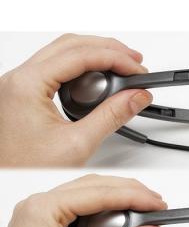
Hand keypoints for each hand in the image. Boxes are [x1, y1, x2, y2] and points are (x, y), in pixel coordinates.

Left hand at [0, 34, 151, 166]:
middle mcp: (19, 79)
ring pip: (63, 53)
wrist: (4, 181)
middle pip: (71, 45)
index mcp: (27, 84)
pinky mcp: (25, 94)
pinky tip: (98, 79)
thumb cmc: (25, 168)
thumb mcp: (78, 144)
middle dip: (107, 49)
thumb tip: (136, 97)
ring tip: (121, 67)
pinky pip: (56, 69)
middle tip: (134, 61)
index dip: (115, 58)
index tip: (137, 68)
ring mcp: (20, 85)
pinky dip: (81, 68)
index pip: (80, 55)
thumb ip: (112, 116)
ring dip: (95, 55)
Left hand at [0, 175, 166, 226]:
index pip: (99, 193)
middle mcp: (40, 205)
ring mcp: (43, 213)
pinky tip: (121, 212)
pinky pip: (83, 204)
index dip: (134, 196)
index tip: (156, 203)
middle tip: (154, 202)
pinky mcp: (49, 223)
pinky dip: (106, 207)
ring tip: (143, 205)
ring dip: (119, 196)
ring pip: (90, 192)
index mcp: (43, 209)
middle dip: (129, 192)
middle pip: (95, 185)